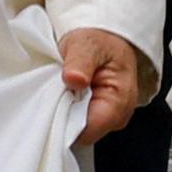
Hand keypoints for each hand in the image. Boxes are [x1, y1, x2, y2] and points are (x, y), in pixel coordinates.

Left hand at [61, 30, 147, 145]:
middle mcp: (117, 117)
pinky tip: (63, 95)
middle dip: (63, 116)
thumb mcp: (87, 43)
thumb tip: (74, 78)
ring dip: (64, 112)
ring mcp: (107, 119)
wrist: (106, 37)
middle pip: (81, 133)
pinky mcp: (98, 116)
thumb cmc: (100, 40)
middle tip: (53, 91)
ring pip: (77, 130)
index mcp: (119, 102)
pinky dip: (66, 110)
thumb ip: (81, 61)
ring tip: (59, 90)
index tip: (51, 102)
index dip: (65, 121)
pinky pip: (77, 122)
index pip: (86, 131)